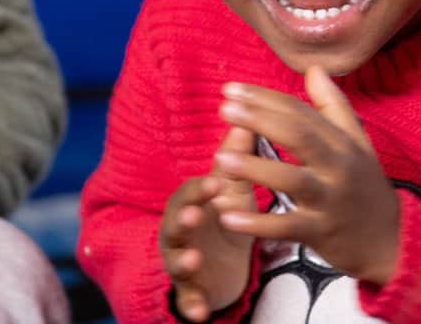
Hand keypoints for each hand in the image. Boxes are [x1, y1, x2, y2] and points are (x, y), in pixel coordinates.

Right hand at [161, 126, 258, 321]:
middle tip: (195, 216)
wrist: (222, 268)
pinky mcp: (191, 292)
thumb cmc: (225, 221)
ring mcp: (183, 263)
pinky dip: (192, 306)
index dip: (201, 189)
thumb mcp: (231, 192)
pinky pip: (188, 301)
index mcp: (192, 205)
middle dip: (183, 219)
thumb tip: (245, 116)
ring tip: (194, 258)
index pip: (191, 193)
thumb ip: (235, 160)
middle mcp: (181, 233)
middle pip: (175, 224)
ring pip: (176, 261)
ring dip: (183, 260)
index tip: (216, 182)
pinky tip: (200, 313)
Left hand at [215, 67, 399, 284]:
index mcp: (343, 142)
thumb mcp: (358, 143)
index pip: (302, 112)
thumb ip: (334, 106)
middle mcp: (337, 167)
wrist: (389, 240)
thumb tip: (314, 69)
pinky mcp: (320, 232)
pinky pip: (286, 226)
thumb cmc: (365, 186)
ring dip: (255, 168)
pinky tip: (228, 217)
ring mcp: (329, 200)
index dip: (266, 99)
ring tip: (221, 158)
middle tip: (225, 108)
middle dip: (260, 120)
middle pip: (299, 136)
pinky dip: (257, 223)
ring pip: (291, 179)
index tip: (232, 89)